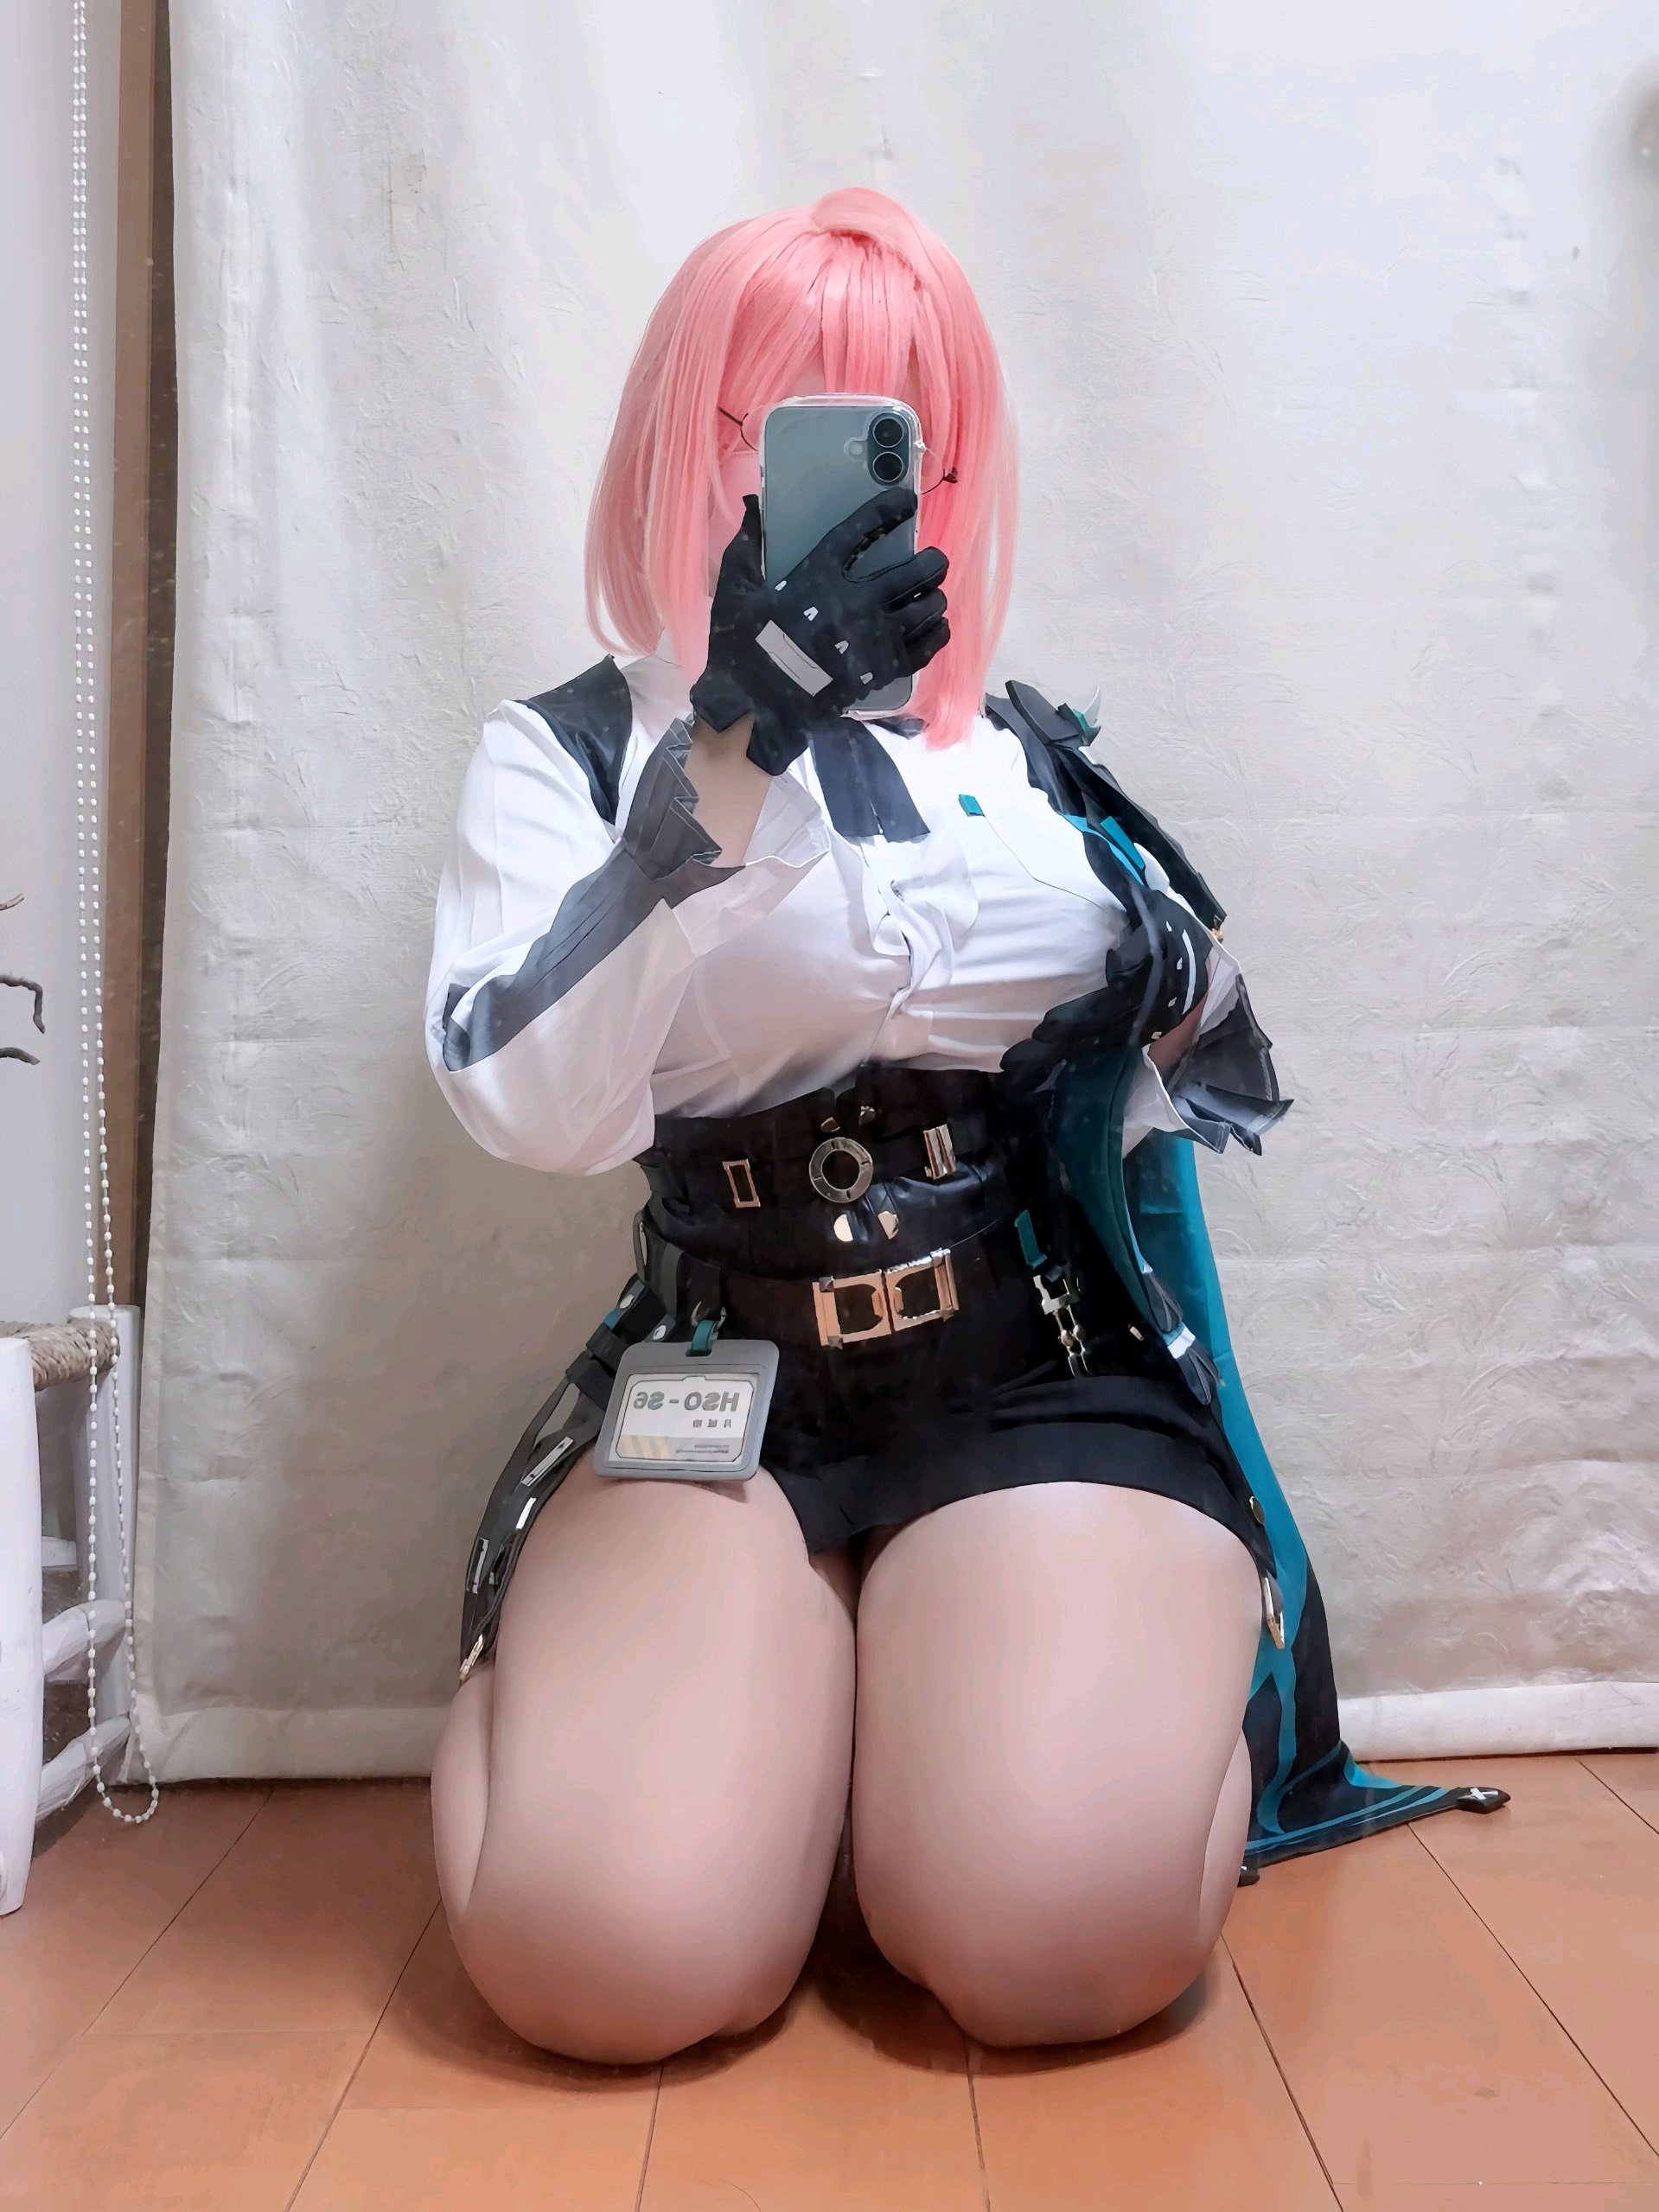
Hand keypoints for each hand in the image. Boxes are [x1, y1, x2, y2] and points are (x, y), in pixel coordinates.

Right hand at [690, 491, 949, 774]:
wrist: (757, 706)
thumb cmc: (742, 647)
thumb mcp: (734, 589)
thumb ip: (747, 545)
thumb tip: (751, 504)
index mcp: (818, 575)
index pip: (861, 530)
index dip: (887, 511)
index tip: (906, 502)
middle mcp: (855, 601)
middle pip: (913, 572)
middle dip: (931, 562)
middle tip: (935, 560)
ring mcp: (873, 638)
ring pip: (926, 609)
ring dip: (934, 598)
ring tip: (934, 595)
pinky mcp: (881, 671)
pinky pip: (925, 647)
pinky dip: (936, 634)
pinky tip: (938, 626)